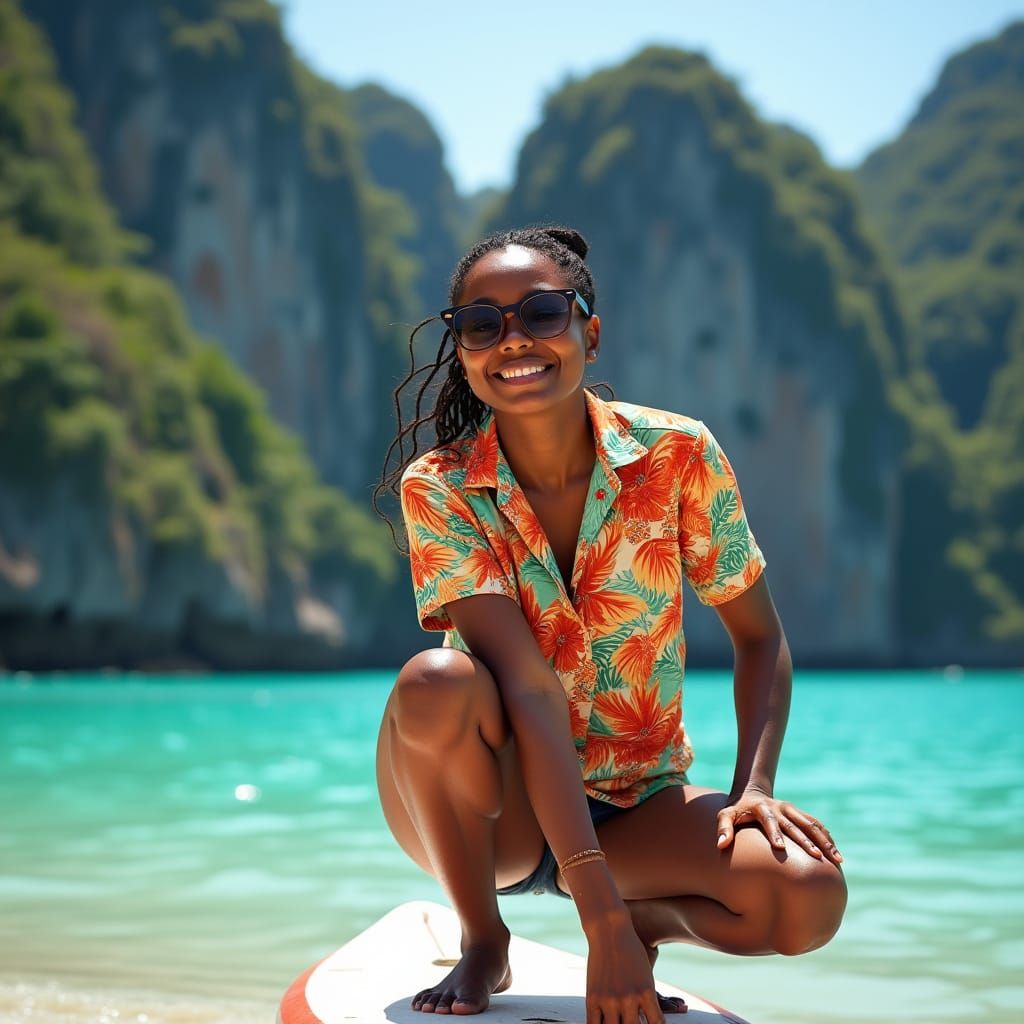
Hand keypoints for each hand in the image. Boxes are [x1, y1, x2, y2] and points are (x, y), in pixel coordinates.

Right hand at [585, 916, 665, 1023]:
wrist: (609, 930)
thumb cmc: (632, 952)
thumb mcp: (646, 976)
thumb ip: (647, 1002)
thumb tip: (647, 1022)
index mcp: (646, 992)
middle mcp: (628, 999)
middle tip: (632, 1022)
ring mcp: (609, 1000)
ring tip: (619, 1021)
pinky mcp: (592, 998)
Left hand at [716, 788, 842, 865]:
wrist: (751, 794)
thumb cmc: (737, 810)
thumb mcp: (725, 814)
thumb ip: (723, 828)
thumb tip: (721, 845)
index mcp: (761, 808)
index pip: (769, 821)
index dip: (774, 833)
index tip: (781, 848)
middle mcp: (780, 807)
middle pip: (795, 824)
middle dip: (806, 841)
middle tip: (817, 858)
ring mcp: (792, 810)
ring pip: (812, 824)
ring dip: (825, 841)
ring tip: (837, 860)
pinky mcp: (800, 814)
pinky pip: (817, 825)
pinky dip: (828, 839)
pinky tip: (836, 855)